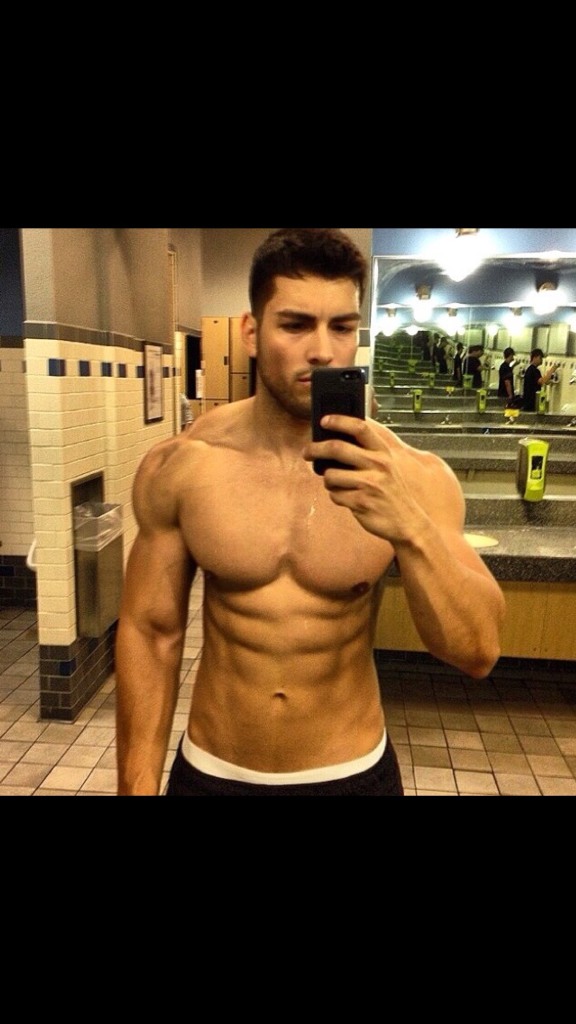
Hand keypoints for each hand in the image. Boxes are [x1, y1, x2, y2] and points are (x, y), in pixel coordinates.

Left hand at [303, 415, 431, 543]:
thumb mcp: (387, 467)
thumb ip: (367, 453)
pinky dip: (337, 496)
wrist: (408, 522)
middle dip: (316, 449)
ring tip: (336, 484)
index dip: (339, 421)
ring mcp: (369, 484)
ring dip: (328, 480)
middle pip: (337, 448)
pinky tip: (348, 498)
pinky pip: (335, 495)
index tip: (324, 421)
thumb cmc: (392, 493)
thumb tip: (335, 440)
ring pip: (330, 475)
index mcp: (384, 453)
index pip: (360, 427)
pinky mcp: (361, 502)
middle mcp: (378, 465)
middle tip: (307, 452)